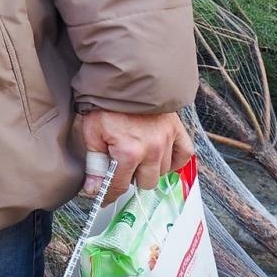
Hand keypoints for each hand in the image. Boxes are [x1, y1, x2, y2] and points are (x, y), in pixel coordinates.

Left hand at [77, 109, 194, 200]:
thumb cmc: (106, 103)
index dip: (108, 196)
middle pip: (144, 183)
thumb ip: (94, 164)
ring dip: (149, 170)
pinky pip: (184, 155)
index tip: (102, 199)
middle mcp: (152, 150)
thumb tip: (92, 190)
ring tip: (137, 157)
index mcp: (129, 152)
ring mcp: (167, 140)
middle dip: (130, 179)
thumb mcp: (92, 132)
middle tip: (120, 167)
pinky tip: (162, 158)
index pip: (119, 186)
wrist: (126, 77)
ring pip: (162, 172)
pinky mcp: (177, 130)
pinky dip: (174, 160)